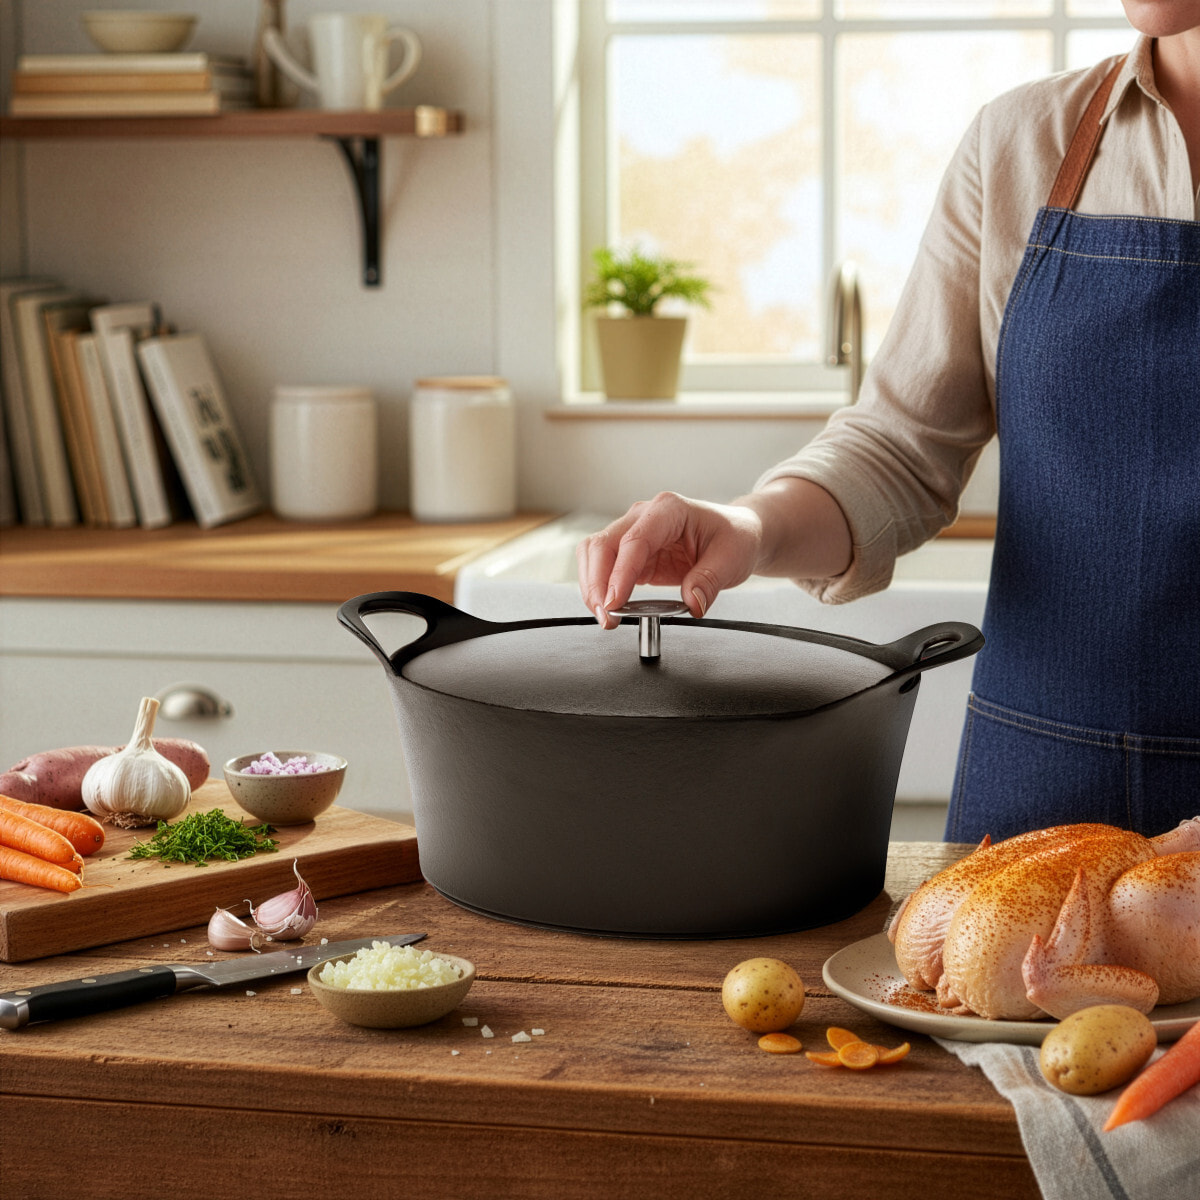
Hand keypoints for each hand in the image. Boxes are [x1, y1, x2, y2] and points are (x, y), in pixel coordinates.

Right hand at [576, 492, 763, 628]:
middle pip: (603, 545)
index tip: (615, 602)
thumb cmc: (734, 536)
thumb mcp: (732, 558)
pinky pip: (604, 568)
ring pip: (595, 554)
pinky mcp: (631, 554)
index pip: (634, 540)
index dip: (620, 573)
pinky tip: (610, 609)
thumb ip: (710, 581)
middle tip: (606, 617)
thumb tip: (692, 605)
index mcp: (669, 509)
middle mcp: (644, 516)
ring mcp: (633, 533)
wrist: (736, 533)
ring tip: (605, 617)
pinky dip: (601, 589)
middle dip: (597, 583)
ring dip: (592, 586)